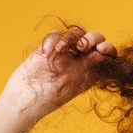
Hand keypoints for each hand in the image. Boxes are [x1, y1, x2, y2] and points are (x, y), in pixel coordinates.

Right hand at [0, 27, 116, 122]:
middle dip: (92, 38)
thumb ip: (90, 65)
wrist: (24, 98)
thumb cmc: (52, 96)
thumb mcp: (76, 81)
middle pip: (94, 39)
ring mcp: (65, 53)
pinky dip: (53, 40)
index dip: (108, 48)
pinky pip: (56, 35)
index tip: (101, 49)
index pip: (106, 54)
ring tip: (60, 50)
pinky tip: (47, 53)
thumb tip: (104, 53)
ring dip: (71, 37)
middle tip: (82, 47)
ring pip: (76, 33)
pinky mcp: (48, 48)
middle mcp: (81, 60)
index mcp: (91, 70)